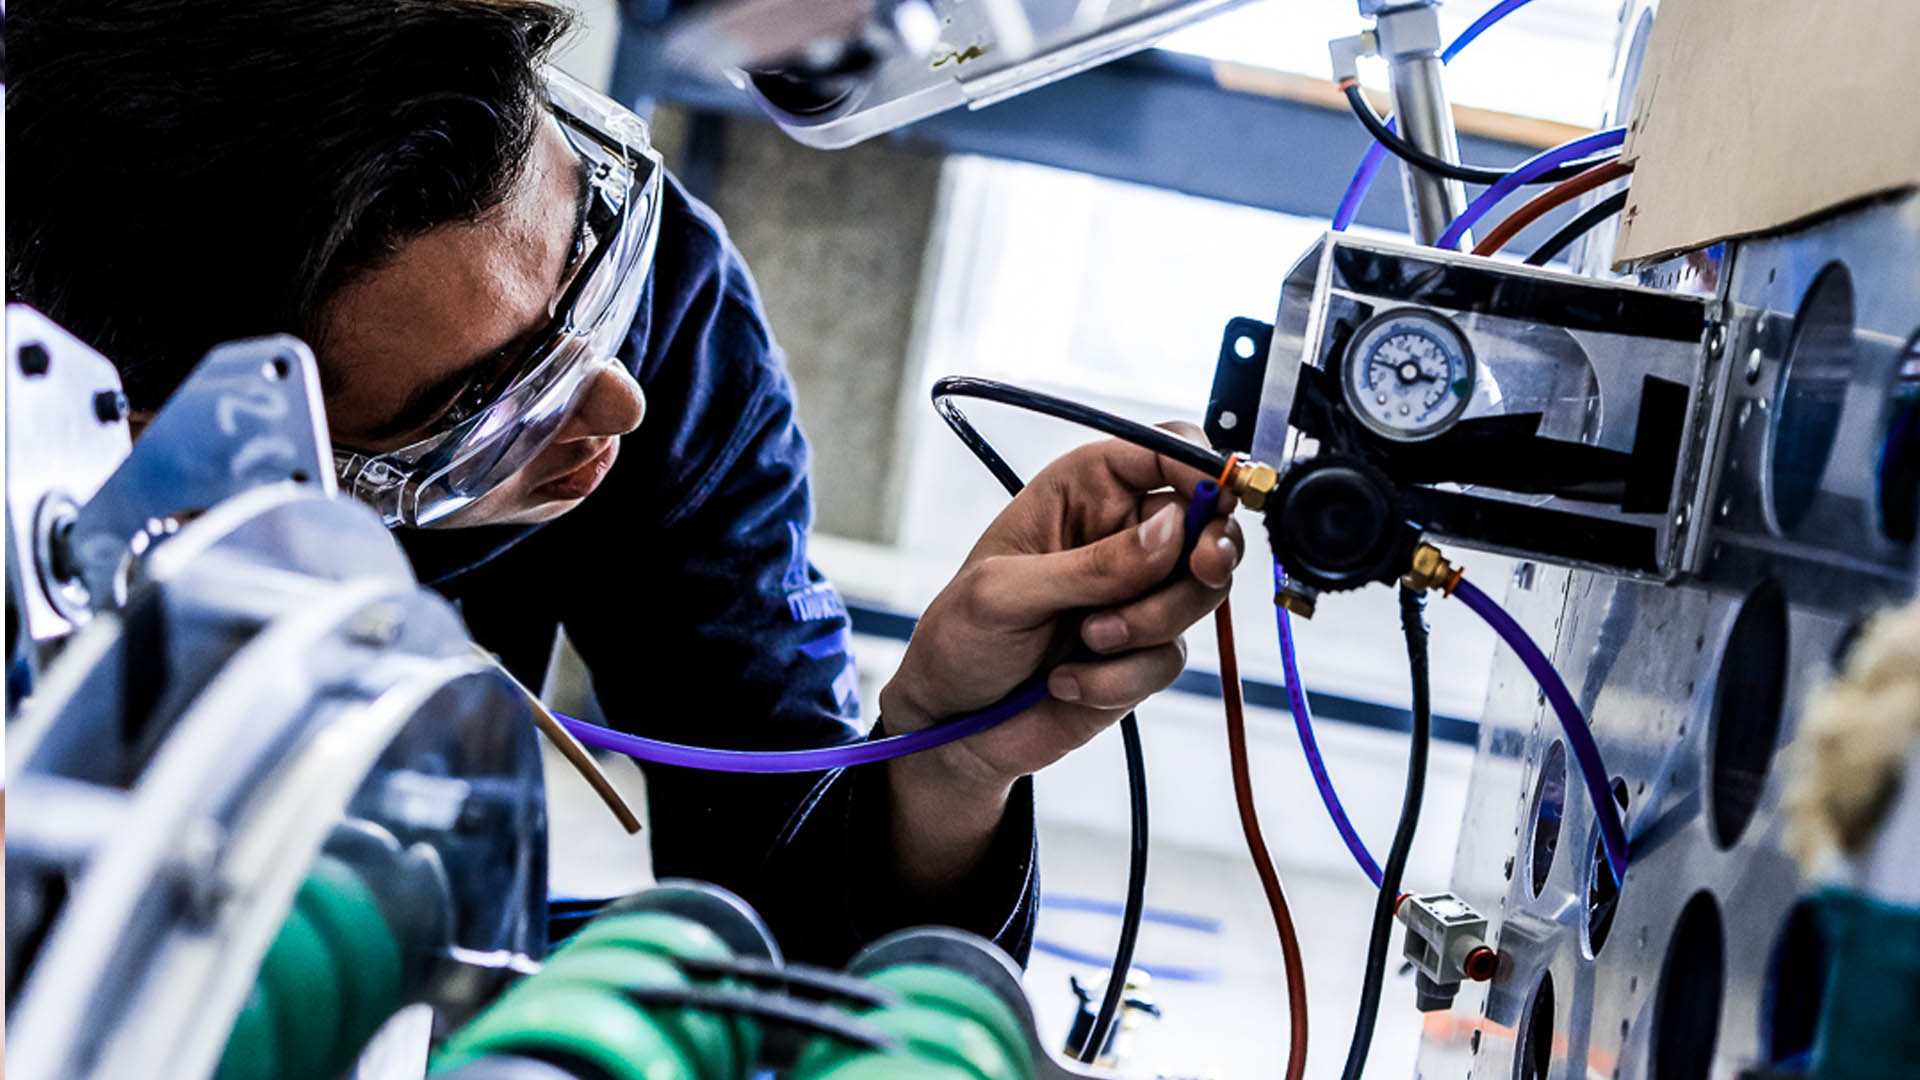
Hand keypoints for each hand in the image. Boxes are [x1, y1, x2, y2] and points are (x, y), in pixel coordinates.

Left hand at [880, 424, 1244, 798]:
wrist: (952, 726)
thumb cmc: (961, 639)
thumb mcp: (1009, 592)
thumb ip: (1093, 565)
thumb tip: (1172, 531)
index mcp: (1082, 492)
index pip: (1161, 450)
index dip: (1199, 465)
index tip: (1216, 498)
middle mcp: (1119, 536)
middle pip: (1206, 521)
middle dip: (1208, 551)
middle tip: (1200, 569)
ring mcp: (1136, 595)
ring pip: (1200, 594)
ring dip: (1146, 624)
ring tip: (1084, 641)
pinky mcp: (1142, 652)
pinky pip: (1169, 657)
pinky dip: (1118, 677)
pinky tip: (1066, 681)